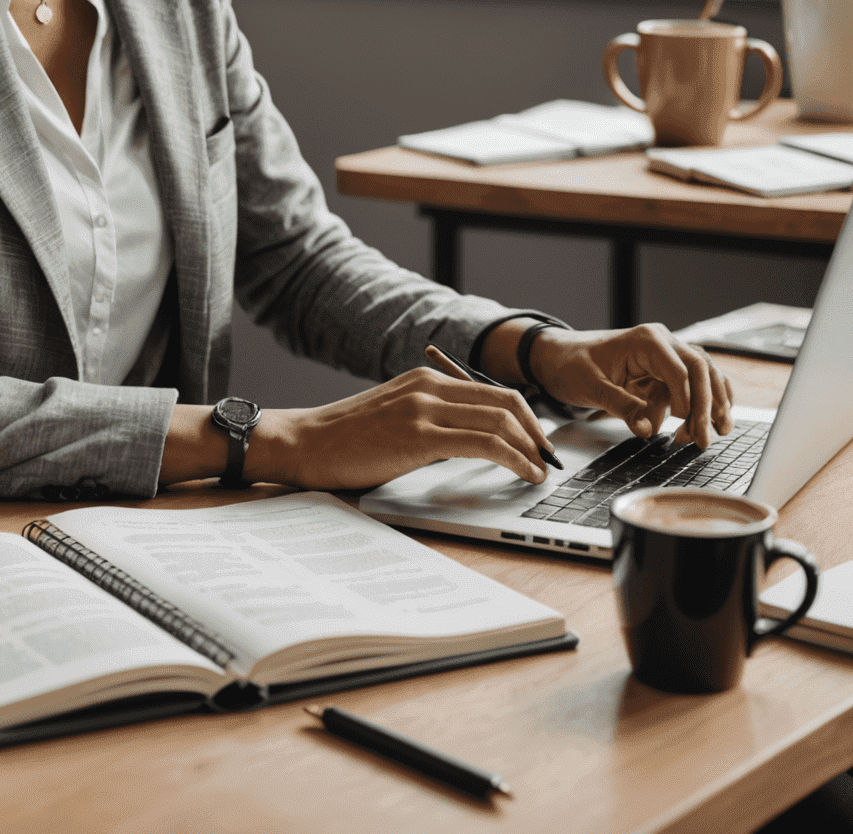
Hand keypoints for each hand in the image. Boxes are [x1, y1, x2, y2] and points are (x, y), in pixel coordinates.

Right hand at [160, 371, 561, 489]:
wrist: (304, 444)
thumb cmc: (344, 441)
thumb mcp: (394, 418)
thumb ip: (430, 421)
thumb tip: (471, 444)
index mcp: (425, 379)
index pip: (493, 392)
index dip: (526, 418)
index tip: (539, 444)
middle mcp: (429, 386)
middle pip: (506, 401)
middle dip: (537, 432)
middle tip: (549, 460)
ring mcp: (424, 407)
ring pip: (501, 419)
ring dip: (531, 447)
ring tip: (541, 472)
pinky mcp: (419, 434)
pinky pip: (484, 441)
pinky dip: (514, 457)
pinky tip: (524, 473)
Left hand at [483, 321, 733, 448]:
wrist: (559, 356)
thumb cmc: (572, 366)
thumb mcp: (591, 388)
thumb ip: (621, 406)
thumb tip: (648, 430)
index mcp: (645, 340)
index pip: (679, 370)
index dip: (687, 401)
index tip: (685, 427)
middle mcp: (661, 341)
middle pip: (700, 369)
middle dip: (707, 405)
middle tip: (704, 439)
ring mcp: (666, 352)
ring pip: (704, 373)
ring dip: (713, 402)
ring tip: (718, 432)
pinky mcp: (665, 367)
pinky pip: (695, 380)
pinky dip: (707, 398)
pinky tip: (716, 419)